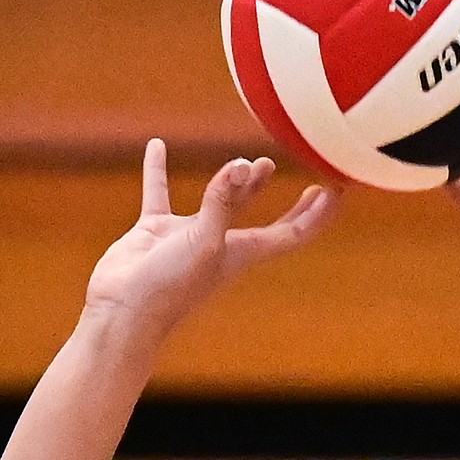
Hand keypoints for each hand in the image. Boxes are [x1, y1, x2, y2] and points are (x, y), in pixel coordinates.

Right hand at [84, 139, 339, 341]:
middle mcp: (221, 245)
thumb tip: (243, 165)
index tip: (337, 190)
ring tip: (252, 161)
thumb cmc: (169, 287)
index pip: (292, 232)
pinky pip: (159, 194)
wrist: (123, 312)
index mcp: (242, 253)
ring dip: (236, 183)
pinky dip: (158, 170)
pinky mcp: (156, 231)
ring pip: (218, 203)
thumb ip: (223, 202)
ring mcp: (188, 237)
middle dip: (290, 204)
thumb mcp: (203, 241)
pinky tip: (158, 146)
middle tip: (312, 184)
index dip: (316, 214)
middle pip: (264, 221)